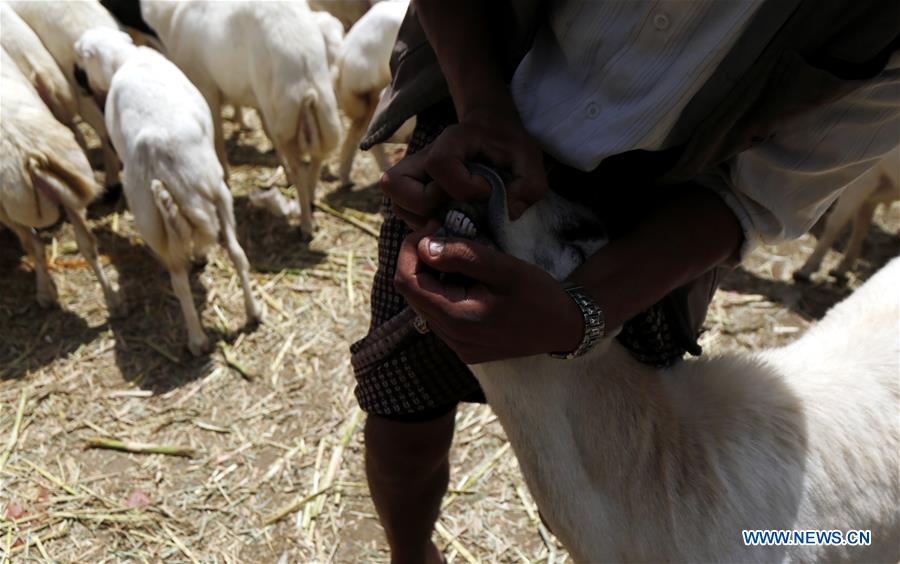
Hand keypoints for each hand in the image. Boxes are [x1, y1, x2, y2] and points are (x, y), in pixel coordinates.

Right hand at [381, 106, 547, 228]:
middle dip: (430, 205)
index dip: (464, 186)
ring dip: (424, 219)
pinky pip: (405, 215)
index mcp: (451, 141)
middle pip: (396, 185)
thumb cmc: (508, 147)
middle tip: (458, 206)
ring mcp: (412, 176)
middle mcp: (422, 157)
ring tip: (453, 216)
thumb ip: (528, 186)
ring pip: (397, 204)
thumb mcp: (529, 160)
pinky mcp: (412, 194)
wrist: (490, 132)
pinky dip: (425, 225)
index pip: (439, 165)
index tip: (487, 190)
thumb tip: (507, 215)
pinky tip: (449, 221)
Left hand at [394, 222, 582, 363]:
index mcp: (458, 319)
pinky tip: (467, 280)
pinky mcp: (465, 347)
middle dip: (421, 260)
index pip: (408, 282)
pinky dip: (444, 292)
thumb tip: (424, 246)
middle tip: (445, 235)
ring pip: (424, 304)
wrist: (566, 327)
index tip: (433, 228)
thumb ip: (462, 256)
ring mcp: (457, 347)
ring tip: (459, 257)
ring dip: (433, 276)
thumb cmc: (540, 294)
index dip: (411, 250)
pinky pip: (440, 315)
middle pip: (412, 293)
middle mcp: (452, 339)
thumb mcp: (504, 268)